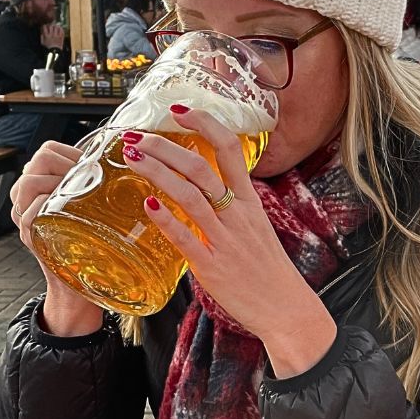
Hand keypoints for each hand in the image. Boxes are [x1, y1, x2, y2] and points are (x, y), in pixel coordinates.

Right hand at [10, 140, 102, 335]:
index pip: (47, 151)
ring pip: (28, 183)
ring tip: (77, 194)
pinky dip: (44, 207)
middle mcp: (30, 198)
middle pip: (37, 162)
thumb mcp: (96, 211)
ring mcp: (27, 216)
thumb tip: (139, 164)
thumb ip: (102, 188)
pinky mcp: (32, 236)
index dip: (69, 153)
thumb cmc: (93, 247)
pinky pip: (27, 213)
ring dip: (56, 184)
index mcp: (46, 186)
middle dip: (64, 166)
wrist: (80, 288)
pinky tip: (63, 210)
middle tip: (86, 181)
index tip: (90, 166)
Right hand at [41, 24, 64, 49]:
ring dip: (55, 26)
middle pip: (51, 26)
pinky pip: (61, 31)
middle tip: (50, 25)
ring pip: (56, 27)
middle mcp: (52, 35)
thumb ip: (41, 36)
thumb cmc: (48, 47)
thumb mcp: (42, 42)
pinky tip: (59, 28)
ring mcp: (57, 36)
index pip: (45, 27)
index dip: (44, 25)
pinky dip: (61, 29)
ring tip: (55, 26)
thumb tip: (42, 31)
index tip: (45, 26)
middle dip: (50, 25)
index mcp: (46, 36)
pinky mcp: (61, 37)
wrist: (55, 51)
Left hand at [121, 111, 336, 376]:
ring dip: (158, 173)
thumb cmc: (267, 268)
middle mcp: (237, 214)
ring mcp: (225, 239)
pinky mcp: (212, 266)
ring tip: (133, 159)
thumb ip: (230, 205)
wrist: (286, 308)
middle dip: (166, 147)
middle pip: (201, 167)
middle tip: (139, 137)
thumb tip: (202, 187)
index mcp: (249, 200)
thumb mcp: (255, 225)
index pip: (230, 148)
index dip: (204, 123)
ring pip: (189, 196)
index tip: (178, 110)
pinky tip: (147, 204)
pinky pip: (185, 238)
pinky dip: (165, 219)